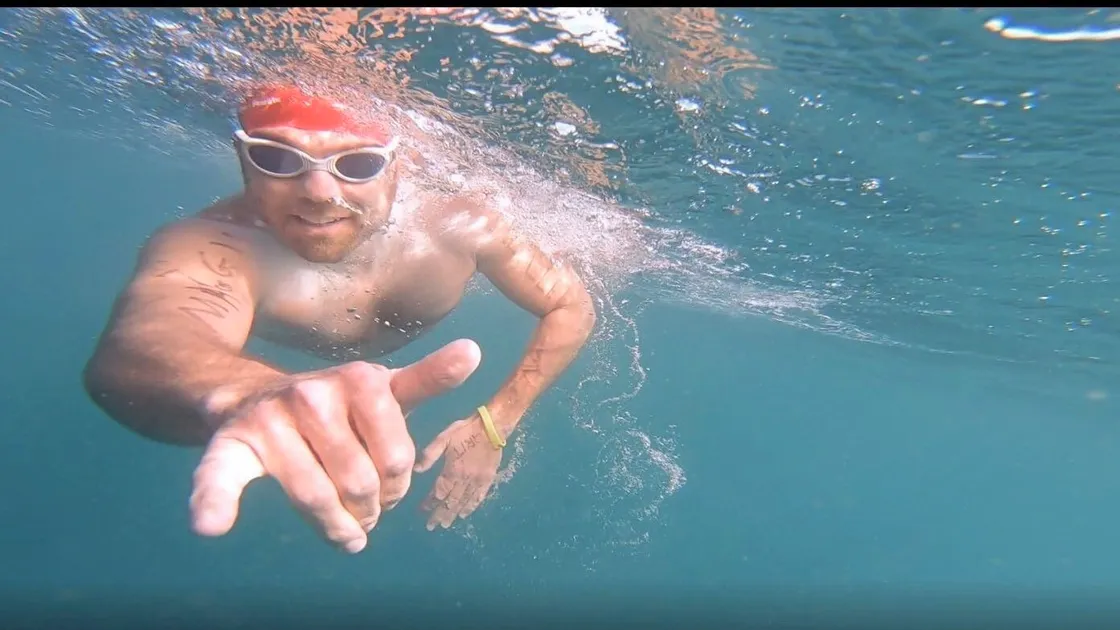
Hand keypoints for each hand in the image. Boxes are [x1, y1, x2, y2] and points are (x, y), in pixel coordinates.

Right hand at [188, 339, 481, 553]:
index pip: (397, 454)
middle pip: (358, 480)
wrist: (248, 397)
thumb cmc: (333, 406)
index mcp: (358, 378)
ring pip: (314, 496)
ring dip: (335, 526)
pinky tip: (211, 525)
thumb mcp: (382, 389)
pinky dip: (213, 503)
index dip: (397, 483)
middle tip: (367, 513)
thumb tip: (474, 352)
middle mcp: (311, 394)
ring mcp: (268, 421)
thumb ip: (426, 378)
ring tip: (347, 532)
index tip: (391, 489)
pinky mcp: (228, 447)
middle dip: (369, 507)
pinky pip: (219, 478)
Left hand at [414, 410, 507, 529]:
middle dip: (440, 514)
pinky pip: (478, 497)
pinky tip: (465, 514)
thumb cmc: (465, 430)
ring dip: (453, 514)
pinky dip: (471, 507)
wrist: (492, 427)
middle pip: (450, 502)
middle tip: (432, 526)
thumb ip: (430, 454)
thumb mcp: (444, 438)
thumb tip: (417, 470)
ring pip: (463, 502)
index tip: (422, 510)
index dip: (430, 502)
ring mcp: (477, 481)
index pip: (438, 492)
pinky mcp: (487, 479)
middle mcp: (464, 480)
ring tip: (446, 524)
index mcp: (452, 470)